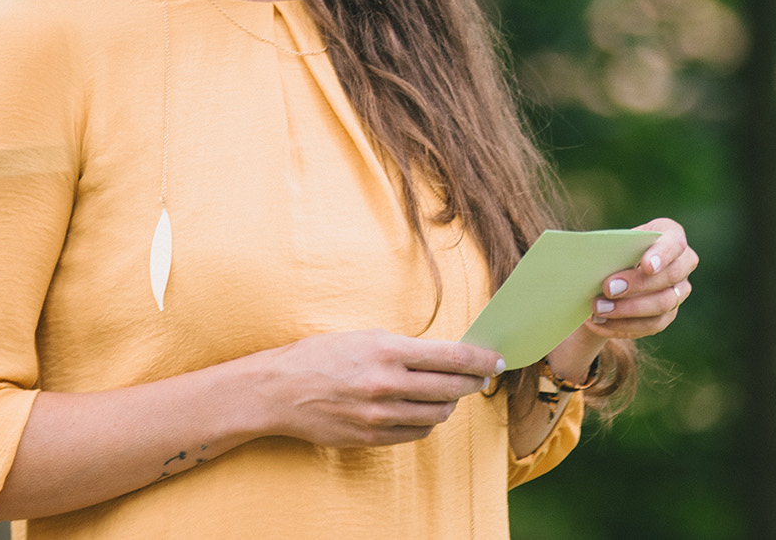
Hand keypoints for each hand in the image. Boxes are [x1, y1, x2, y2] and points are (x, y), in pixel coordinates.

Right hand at [250, 329, 503, 448]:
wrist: (280, 390)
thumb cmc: (322, 355)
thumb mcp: (366, 337)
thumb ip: (406, 349)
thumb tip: (447, 356)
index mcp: (388, 351)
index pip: (452, 357)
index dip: (480, 359)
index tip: (496, 360)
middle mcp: (387, 384)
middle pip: (451, 387)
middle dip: (472, 382)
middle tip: (480, 377)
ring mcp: (380, 415)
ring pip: (437, 414)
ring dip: (449, 403)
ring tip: (448, 393)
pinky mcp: (372, 437)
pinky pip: (416, 433)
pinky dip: (426, 422)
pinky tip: (423, 410)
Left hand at [547, 217, 697, 378]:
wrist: (615, 273)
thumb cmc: (613, 251)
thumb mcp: (611, 243)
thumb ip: (609, 249)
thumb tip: (589, 260)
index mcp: (671, 235)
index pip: (675, 243)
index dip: (662, 255)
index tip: (645, 266)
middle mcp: (683, 263)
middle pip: (670, 276)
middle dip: (637, 284)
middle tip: (607, 288)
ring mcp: (679, 291)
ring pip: (663, 304)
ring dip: (628, 310)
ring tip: (598, 310)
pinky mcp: (668, 314)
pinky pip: (652, 325)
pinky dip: (624, 326)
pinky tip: (600, 324)